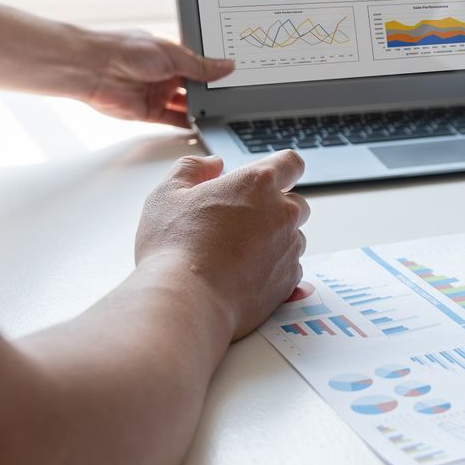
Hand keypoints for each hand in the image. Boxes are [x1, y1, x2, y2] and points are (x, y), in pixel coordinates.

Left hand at [81, 29, 234, 127]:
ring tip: (222, 112)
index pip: (200, 64)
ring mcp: (157, 93)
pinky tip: (203, 125)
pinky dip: (188, 124)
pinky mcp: (149, 112)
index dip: (215, 70)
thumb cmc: (125, 50)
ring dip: (201, 109)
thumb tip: (226, 66)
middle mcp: (165, 74)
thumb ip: (201, 66)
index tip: (234, 77)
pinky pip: (174, 121)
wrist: (94, 69)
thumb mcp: (172, 54)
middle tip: (232, 96)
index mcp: (170, 54)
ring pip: (186, 105)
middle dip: (211, 91)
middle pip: (195, 87)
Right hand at [135, 151, 310, 339]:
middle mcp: (283, 213)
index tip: (269, 179)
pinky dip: (274, 268)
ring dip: (276, 240)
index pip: (291, 163)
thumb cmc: (174, 245)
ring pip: (294, 237)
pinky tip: (244, 275)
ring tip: (238, 253)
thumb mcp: (168, 194)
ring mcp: (290, 248)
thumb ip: (192, 169)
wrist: (186, 301)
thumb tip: (214, 164)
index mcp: (257, 183)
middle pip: (296, 203)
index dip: (282, 169)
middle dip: (275, 208)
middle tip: (240, 223)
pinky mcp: (290, 280)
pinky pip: (291, 267)